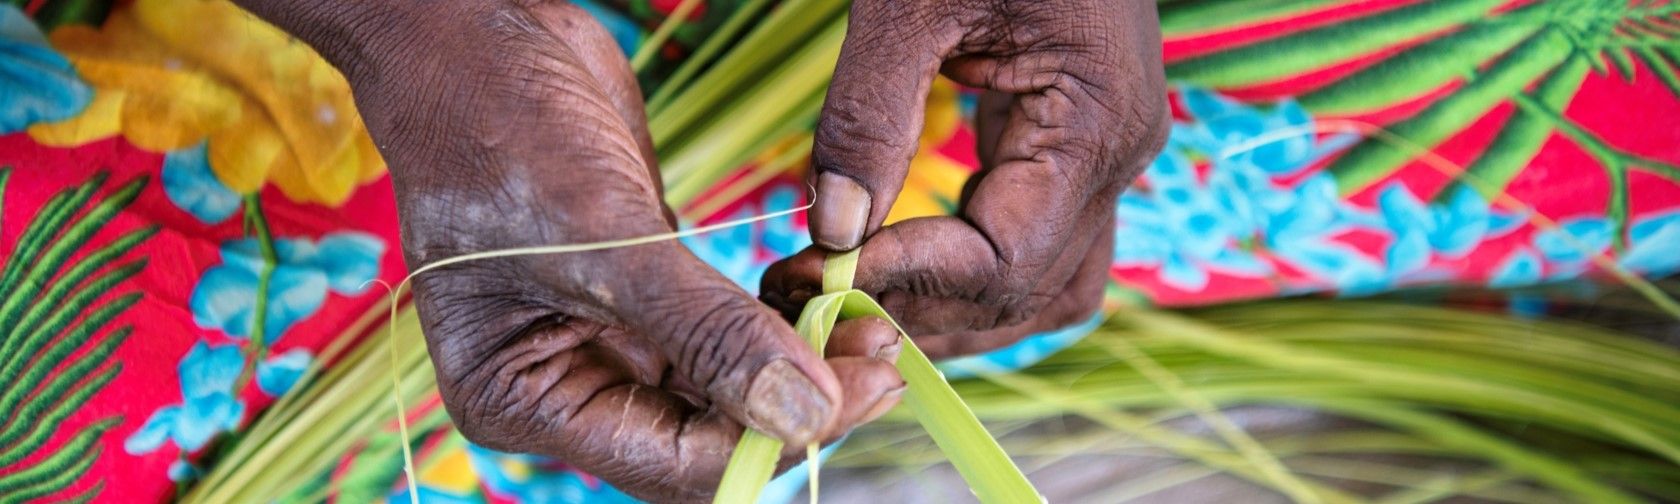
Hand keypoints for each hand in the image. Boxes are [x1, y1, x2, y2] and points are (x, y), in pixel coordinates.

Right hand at [237, 1, 903, 499]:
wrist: (480, 40)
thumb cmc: (502, 132)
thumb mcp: (606, 237)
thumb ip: (707, 332)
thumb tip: (805, 414)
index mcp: (524, 400)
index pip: (674, 460)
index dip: (773, 436)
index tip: (865, 384)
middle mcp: (564, 386)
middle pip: (707, 437)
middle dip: (796, 401)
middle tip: (882, 350)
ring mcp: (606, 341)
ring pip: (724, 390)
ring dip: (797, 362)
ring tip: (868, 319)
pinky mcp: (644, 296)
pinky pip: (723, 336)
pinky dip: (774, 321)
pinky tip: (821, 292)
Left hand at [762, 0, 1169, 358]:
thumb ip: (869, 112)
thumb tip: (832, 229)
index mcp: (1096, 120)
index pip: (1006, 258)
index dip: (908, 280)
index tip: (812, 272)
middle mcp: (1116, 154)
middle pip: (1032, 294)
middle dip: (923, 312)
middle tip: (813, 301)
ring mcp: (1101, 153)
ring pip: (1046, 285)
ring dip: (953, 310)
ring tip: (852, 303)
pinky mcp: (1069, 141)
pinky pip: (1034, 240)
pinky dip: (968, 269)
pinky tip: (892, 260)